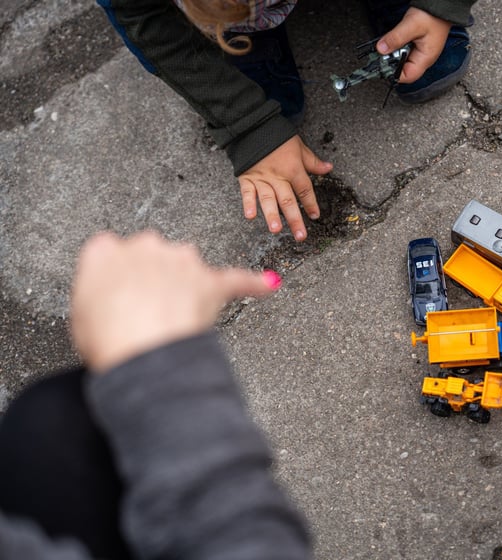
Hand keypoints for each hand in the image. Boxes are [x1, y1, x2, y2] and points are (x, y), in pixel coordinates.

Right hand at [70, 231, 281, 372]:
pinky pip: (238, 279)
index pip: (115, 255)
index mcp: (106, 252)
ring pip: (191, 268)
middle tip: (149, 314)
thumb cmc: (110, 338)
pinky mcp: (212, 282)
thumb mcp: (81, 316)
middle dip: (157, 282)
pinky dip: (254, 283)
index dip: (123, 280)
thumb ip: (98, 296)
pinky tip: (267, 284)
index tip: (124, 296)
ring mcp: (182, 262)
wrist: (144, 350)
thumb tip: (111, 302)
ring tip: (179, 320)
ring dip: (190, 288)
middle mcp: (147, 247)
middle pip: (156, 258)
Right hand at [238, 135, 332, 239]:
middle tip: (300, 236)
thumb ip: (312, 161)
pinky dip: (248, 204)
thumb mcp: (299, 146)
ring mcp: (261, 178)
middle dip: (295, 219)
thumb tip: (329, 168)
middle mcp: (278, 176)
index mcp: (293, 169)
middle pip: (288, 200)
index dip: (311, 203)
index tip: (316, 216)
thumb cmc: (278, 136)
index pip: (304, 190)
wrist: (253, 125)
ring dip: (272, 216)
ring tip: (276, 230)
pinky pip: (247, 193)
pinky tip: (250, 216)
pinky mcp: (246, 178)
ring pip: (268, 200)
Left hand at [376, 7, 451, 83]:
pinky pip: (402, 52)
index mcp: (425, 59)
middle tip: (385, 51)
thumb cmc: (433, 16)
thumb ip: (396, 38)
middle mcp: (423, 59)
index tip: (383, 65)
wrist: (440, 7)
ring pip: (401, 60)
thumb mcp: (412, 25)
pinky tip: (395, 40)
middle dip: (392, 62)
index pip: (408, 77)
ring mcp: (419, 53)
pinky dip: (396, 47)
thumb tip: (382, 49)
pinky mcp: (416, 46)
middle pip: (403, 70)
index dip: (394, 73)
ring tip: (391, 43)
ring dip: (393, 53)